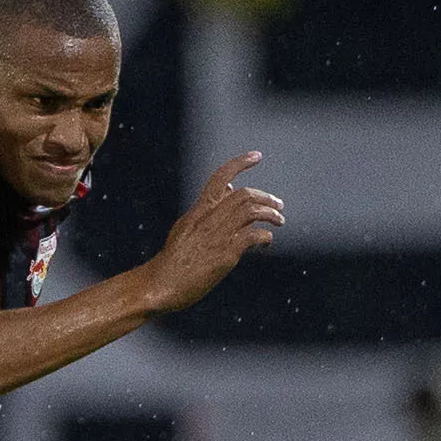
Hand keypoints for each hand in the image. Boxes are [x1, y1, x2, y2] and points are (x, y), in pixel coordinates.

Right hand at [145, 152, 282, 311]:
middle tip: (278, 205)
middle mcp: (208, 220)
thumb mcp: (187, 226)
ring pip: (251, 211)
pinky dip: (265, 236)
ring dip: (271, 214)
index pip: (219, 177)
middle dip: (266, 197)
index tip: (256, 156)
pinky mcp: (224, 255)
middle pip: (244, 195)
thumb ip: (208, 208)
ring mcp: (216, 236)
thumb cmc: (174, 259)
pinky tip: (266, 243)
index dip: (239, 163)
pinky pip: (252, 236)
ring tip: (279, 221)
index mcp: (198, 211)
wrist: (161, 284)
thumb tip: (229, 188)